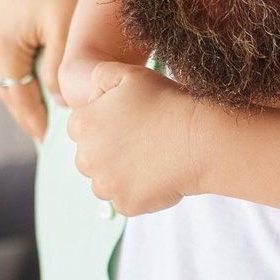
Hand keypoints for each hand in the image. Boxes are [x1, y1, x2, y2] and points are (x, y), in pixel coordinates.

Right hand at [0, 0, 99, 139]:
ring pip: (14, 55)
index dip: (33, 120)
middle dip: (28, 103)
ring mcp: (0, 5)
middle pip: (9, 78)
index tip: (48, 141)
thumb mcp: (69, 31)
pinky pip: (20, 34)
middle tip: (47, 129)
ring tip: (52, 99)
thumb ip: (60, 72)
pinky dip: (33, 52)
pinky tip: (52, 58)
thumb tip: (59, 101)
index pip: (16, 95)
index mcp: (2, 39)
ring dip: (30, 77)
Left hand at [63, 62, 213, 213]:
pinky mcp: (126, 204)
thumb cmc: (167, 102)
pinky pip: (126, 200)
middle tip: (140, 142)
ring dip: (120, 174)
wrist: (199, 138)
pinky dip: (139, 192)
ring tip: (150, 160)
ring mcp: (106, 184)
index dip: (103, 125)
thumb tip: (92, 92)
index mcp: (83, 124)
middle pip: (89, 157)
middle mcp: (86, 157)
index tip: (126, 124)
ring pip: (105, 182)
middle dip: (107, 152)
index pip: (80, 128)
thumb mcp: (131, 75)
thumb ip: (102, 75)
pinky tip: (158, 177)